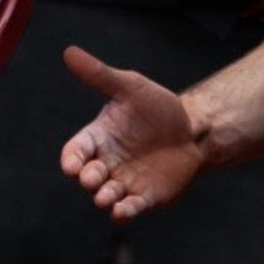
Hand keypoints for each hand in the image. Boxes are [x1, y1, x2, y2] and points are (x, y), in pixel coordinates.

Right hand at [60, 47, 207, 219]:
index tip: (71, 165)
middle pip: (88, 177)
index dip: (71, 159)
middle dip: (88, 179)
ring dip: (103, 199)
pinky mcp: (145, 197)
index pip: (76, 152)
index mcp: (98, 138)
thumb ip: (100, 75)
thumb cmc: (158, 107)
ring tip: (105, 198)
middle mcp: (107, 163)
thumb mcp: (131, 87)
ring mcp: (125, 182)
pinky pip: (130, 208)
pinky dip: (124, 211)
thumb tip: (69, 52)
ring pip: (106, 197)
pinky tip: (123, 211)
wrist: (194, 129)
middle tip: (92, 177)